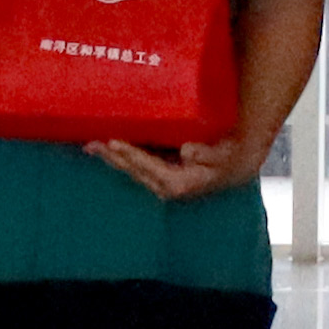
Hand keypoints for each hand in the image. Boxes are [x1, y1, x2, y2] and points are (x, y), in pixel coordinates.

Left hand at [92, 132, 270, 200]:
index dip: (129, 153)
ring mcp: (161, 184)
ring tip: (92, 145)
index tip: (113, 141)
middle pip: (132, 169)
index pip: (147, 166)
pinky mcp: (160, 177)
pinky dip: (121, 157)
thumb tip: (186, 151)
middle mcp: (166, 187)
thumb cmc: (229, 157)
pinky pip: (135, 167)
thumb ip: (208, 154)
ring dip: (112, 158)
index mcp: (178, 182)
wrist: (236, 168)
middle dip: (112, 156)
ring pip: (131, 170)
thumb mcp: (224, 154)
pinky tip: (109, 148)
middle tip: (92, 143)